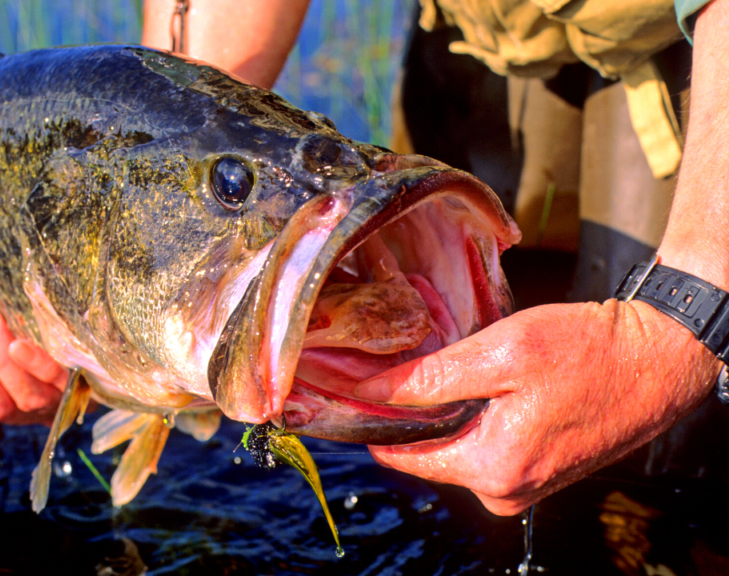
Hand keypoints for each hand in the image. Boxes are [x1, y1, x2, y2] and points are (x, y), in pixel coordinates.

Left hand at [355, 300, 718, 514]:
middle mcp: (505, 491)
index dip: (373, 420)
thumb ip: (429, 379)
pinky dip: (475, 417)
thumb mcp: (499, 354)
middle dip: (412, 412)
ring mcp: (525, 485)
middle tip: (405, 362)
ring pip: (457, 448)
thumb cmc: (586, 351)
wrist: (658, 357)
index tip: (353, 387)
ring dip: (445, 412)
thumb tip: (368, 392)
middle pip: (428, 453)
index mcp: (491, 469)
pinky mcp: (540, 470)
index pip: (401, 457)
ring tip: (448, 365)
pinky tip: (481, 382)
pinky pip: (486, 446)